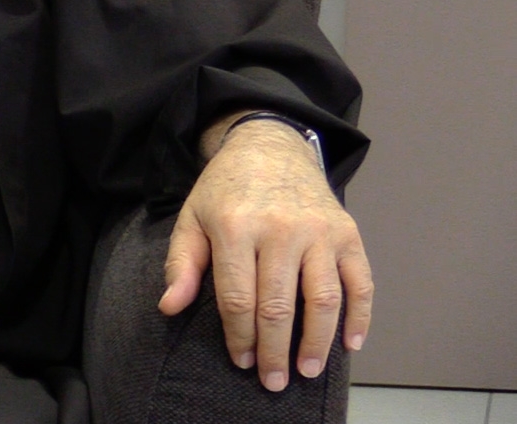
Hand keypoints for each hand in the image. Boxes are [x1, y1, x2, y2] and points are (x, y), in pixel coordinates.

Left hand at [158, 115, 372, 391]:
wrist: (269, 146)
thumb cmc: (225, 190)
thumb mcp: (191, 218)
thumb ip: (180, 264)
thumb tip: (170, 307)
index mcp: (235, 226)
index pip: (237, 297)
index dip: (239, 336)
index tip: (241, 362)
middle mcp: (280, 229)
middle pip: (279, 305)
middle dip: (275, 350)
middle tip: (272, 382)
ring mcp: (319, 231)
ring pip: (323, 299)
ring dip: (317, 342)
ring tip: (307, 371)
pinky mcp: (347, 232)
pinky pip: (360, 282)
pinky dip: (360, 317)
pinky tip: (350, 344)